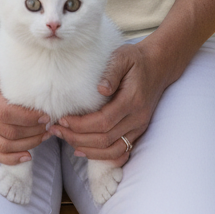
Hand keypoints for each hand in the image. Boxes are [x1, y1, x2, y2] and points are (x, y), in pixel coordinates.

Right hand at [0, 38, 49, 165]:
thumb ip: (5, 67)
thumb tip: (25, 81)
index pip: (5, 113)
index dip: (27, 118)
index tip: (45, 115)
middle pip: (6, 132)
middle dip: (32, 132)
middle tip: (50, 125)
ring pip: (1, 145)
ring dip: (26, 145)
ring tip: (44, 136)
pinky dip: (9, 158)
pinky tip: (26, 155)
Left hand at [52, 43, 169, 165]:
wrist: (158, 66)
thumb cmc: (136, 60)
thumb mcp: (123, 57)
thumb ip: (112, 72)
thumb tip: (100, 89)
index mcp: (132, 100)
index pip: (103, 121)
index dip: (80, 125)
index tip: (62, 120)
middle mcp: (137, 118)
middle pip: (104, 139)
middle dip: (77, 138)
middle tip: (56, 131)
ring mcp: (139, 127)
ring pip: (112, 151)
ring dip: (87, 150)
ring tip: (66, 140)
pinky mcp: (138, 131)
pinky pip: (121, 152)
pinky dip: (103, 156)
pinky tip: (85, 150)